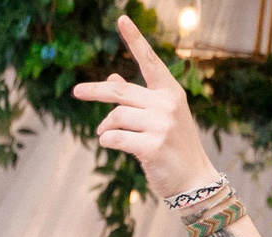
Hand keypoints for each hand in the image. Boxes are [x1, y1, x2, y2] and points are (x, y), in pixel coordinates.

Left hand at [72, 18, 216, 200]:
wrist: (194, 181)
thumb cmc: (175, 147)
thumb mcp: (161, 118)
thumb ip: (138, 99)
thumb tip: (112, 79)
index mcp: (170, 93)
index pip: (149, 62)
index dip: (135, 40)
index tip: (121, 20)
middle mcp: (167, 105)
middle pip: (120, 91)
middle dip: (95, 91)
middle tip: (77, 92)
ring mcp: (161, 125)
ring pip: (116, 116)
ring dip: (105, 126)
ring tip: (104, 133)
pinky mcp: (152, 146)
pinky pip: (116, 138)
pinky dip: (107, 140)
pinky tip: (109, 143)